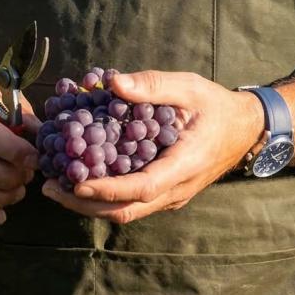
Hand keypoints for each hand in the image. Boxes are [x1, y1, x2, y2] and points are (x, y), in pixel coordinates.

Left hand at [41, 69, 265, 224]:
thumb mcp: (190, 87)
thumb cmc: (216, 106)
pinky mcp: (165, 193)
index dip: (107, 190)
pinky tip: (80, 180)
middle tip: (50, 188)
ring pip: (127, 212)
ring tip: (56, 186)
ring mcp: (171, 196)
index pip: (141, 188)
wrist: (244, 129)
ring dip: (90, 204)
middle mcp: (176, 189)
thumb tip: (112, 82)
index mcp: (184, 165)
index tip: (76, 184)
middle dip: (85, 205)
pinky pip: (132, 203)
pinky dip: (104, 197)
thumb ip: (153, 85)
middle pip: (126, 210)